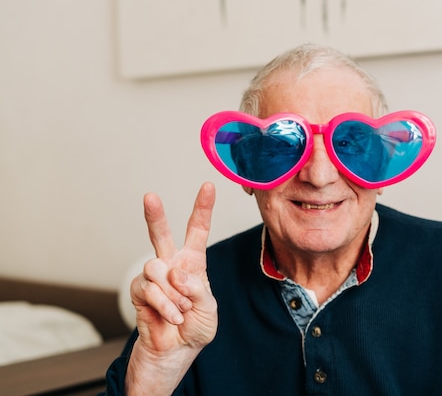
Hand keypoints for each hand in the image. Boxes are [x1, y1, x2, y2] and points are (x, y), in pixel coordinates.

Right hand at [126, 182, 217, 394]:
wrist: (176, 350)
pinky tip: (171, 316)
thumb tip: (175, 272)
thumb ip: (197, 287)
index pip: (197, 230)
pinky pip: (150, 289)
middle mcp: (172, 263)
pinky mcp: (140, 291)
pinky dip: (165, 305)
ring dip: (173, 293)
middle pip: (162, 234)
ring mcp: (154, 276)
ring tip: (181, 310)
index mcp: (193, 262)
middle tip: (150, 196)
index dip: (202, 208)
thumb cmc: (196, 326)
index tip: (208, 186)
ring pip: (157, 268)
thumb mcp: (208, 307)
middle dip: (155, 214)